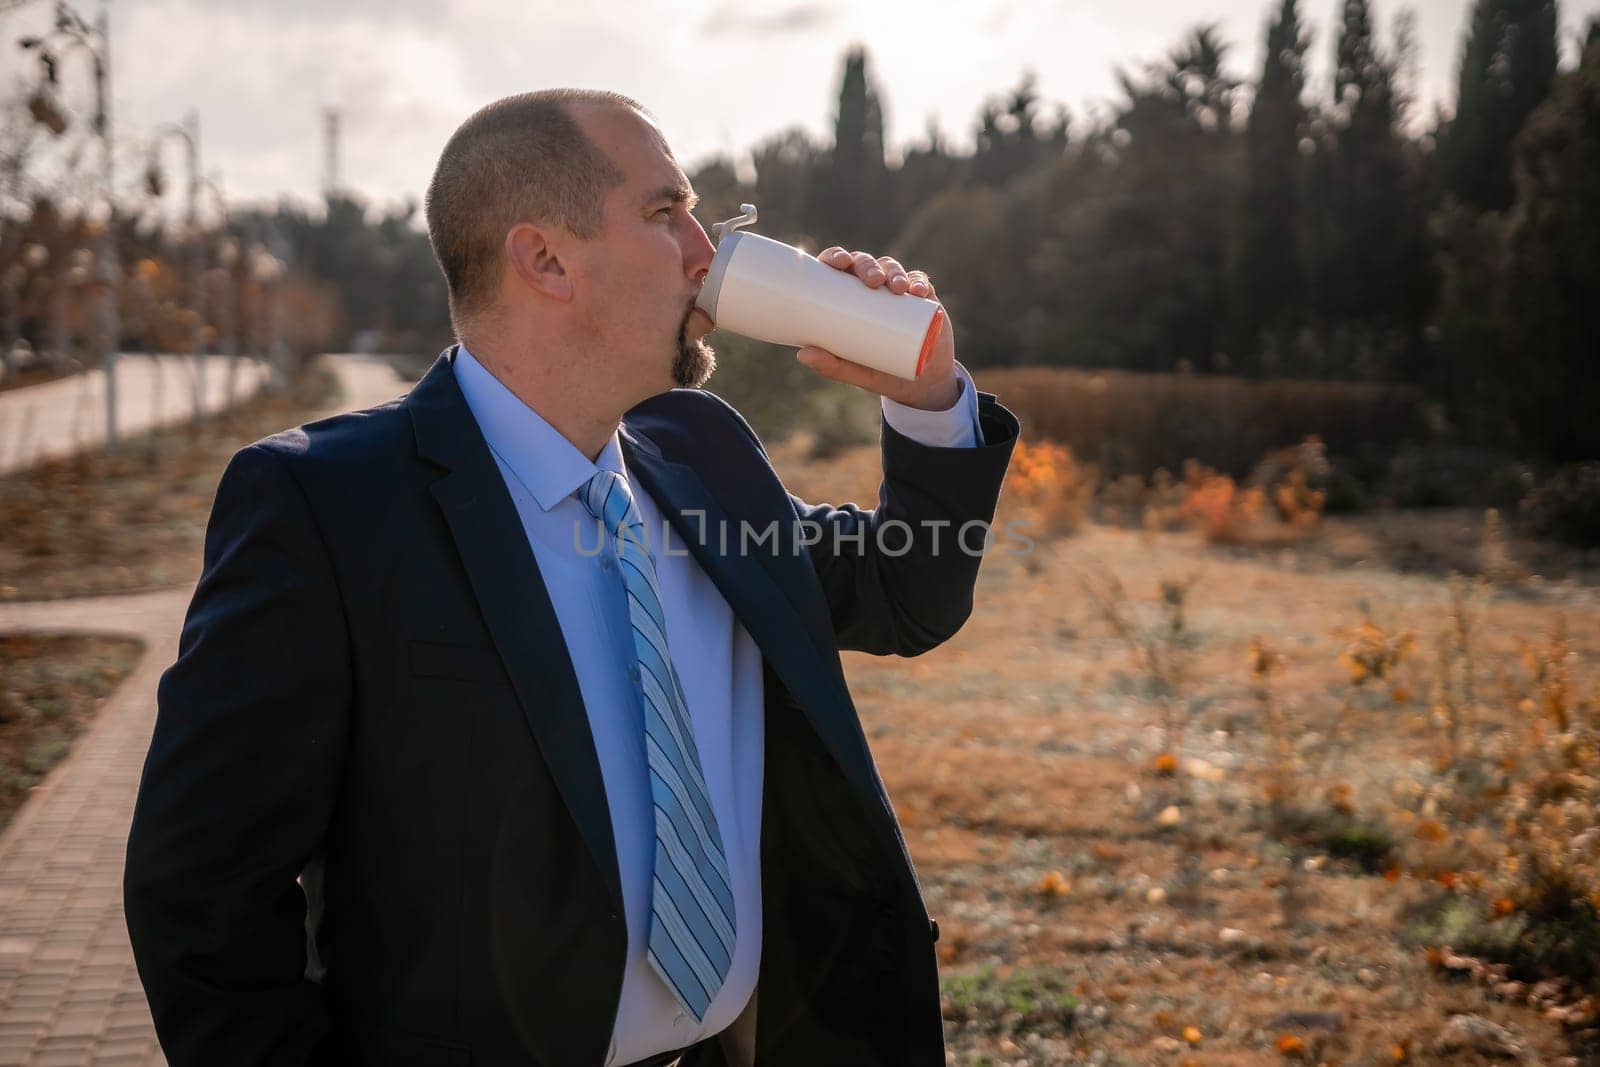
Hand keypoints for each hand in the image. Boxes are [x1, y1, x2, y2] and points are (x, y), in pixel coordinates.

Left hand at [797, 247, 959, 410]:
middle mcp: (871, 289)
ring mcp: (896, 291)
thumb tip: (803, 355)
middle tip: (873, 281)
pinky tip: (919, 291)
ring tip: (898, 289)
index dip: (836, 256)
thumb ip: (831, 366)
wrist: (920, 383)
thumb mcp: (855, 372)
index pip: (838, 268)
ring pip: (892, 268)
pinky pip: (920, 283)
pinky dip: (919, 283)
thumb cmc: (879, 373)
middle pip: (865, 263)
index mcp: (847, 297)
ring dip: (894, 272)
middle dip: (868, 265)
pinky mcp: (922, 298)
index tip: (839, 263)